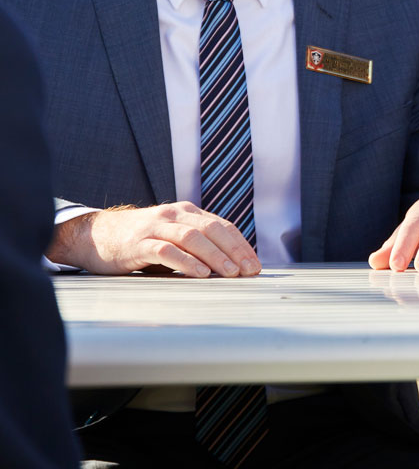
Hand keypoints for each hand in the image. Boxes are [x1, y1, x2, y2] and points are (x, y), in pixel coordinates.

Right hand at [48, 203, 259, 277]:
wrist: (95, 235)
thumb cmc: (139, 241)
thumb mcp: (170, 237)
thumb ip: (194, 245)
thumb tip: (227, 268)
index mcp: (186, 212)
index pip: (222, 226)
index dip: (241, 245)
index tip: (255, 264)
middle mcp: (174, 214)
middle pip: (212, 229)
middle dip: (234, 250)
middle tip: (249, 270)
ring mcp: (156, 227)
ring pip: (192, 237)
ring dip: (214, 255)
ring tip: (230, 273)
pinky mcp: (138, 244)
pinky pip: (166, 250)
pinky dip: (186, 261)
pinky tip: (200, 274)